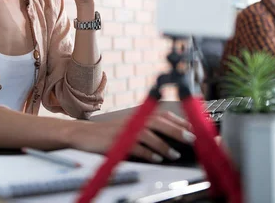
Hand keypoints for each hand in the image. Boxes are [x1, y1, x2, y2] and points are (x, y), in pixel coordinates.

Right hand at [70, 111, 195, 162]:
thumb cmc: (108, 134)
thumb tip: (169, 139)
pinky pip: (133, 147)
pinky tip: (155, 158)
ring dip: (163, 145)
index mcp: (137, 116)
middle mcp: (132, 120)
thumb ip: (146, 130)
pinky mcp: (115, 142)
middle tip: (191, 138)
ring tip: (174, 154)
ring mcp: (123, 131)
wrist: (82, 134)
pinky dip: (146, 153)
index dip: (178, 120)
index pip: (161, 115)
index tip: (193, 128)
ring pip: (147, 134)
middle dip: (176, 130)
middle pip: (158, 122)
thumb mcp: (128, 128)